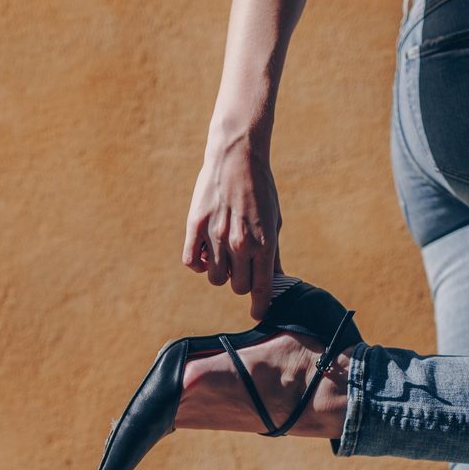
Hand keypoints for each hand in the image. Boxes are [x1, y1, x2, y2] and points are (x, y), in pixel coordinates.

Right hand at [181, 137, 282, 320]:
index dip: (260, 305)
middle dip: (241, 282)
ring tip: (223, 255)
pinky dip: (198, 264)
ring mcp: (215, 236)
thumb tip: (277, 280)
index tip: (258, 313)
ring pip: (214, 277)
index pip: (261, 287)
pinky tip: (204, 253)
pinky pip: (191, 263)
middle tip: (241, 267)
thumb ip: (273, 253)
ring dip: (220, 272)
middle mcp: (239, 243)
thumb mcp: (274, 221)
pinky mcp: (195, 227)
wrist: (236, 156)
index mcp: (264, 242)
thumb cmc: (260, 189)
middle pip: (238, 286)